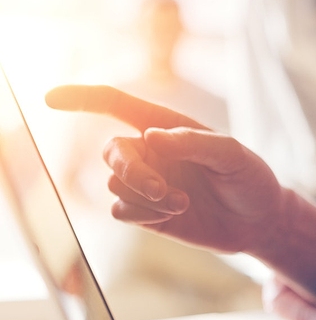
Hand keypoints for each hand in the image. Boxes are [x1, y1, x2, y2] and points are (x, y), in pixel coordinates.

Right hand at [45, 85, 287, 253]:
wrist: (259, 222)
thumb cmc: (250, 179)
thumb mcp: (233, 156)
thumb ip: (194, 142)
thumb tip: (151, 137)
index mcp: (167, 126)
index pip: (117, 104)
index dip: (82, 98)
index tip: (51, 98)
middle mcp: (150, 152)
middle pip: (112, 151)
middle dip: (130, 170)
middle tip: (160, 189)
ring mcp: (146, 183)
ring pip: (116, 184)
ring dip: (146, 196)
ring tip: (184, 200)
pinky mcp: (146, 213)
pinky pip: (121, 210)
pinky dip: (142, 213)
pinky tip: (173, 212)